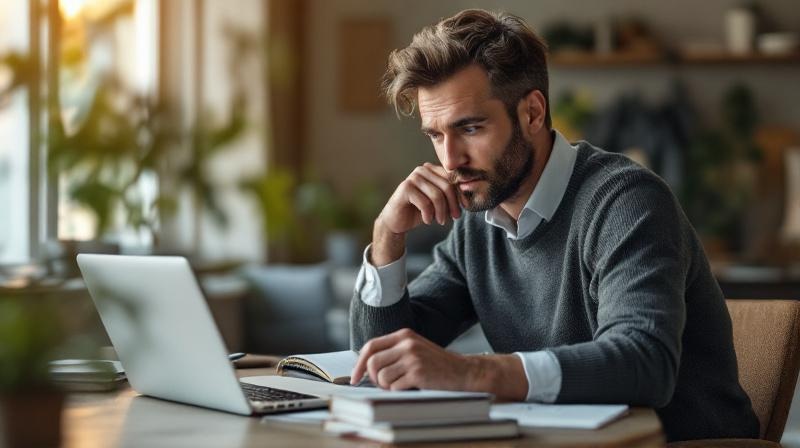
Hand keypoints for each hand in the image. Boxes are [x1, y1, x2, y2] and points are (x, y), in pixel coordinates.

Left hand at [350, 328, 474, 390]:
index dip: (359, 363)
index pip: (371, 346)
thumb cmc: (437, 364)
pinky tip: (411, 387)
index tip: (355, 377)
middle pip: (373, 362)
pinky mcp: (418, 373)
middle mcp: (407, 344)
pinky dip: (398, 391)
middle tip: (382, 384)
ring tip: (400, 385)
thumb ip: (394, 352)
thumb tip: (366, 367)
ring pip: (381, 376)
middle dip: (373, 378)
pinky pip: (394, 387)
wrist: (464, 371)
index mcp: (404, 335)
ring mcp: (413, 358)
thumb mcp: (415, 349)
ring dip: (386, 386)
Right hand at [371, 163, 460, 265]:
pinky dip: (429, 215)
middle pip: (447, 186)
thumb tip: (468, 195)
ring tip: (440, 221)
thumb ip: (450, 195)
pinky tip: (427, 220)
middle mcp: (422, 170)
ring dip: (441, 212)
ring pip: (437, 195)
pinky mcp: (405, 188)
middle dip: (453, 204)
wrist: (397, 221)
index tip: (465, 208)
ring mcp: (413, 177)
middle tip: (454, 217)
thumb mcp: (438, 202)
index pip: (453, 178)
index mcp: (432, 169)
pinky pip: (425, 203)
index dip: (460, 194)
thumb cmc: (419, 211)